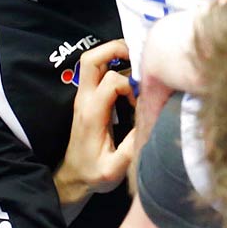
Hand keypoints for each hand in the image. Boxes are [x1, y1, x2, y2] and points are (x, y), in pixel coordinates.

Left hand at [54, 39, 133, 207]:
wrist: (73, 178)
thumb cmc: (93, 174)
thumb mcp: (114, 169)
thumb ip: (131, 149)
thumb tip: (152, 123)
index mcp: (92, 113)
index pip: (110, 80)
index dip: (130, 85)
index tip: (140, 103)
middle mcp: (85, 99)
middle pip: (91, 58)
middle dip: (116, 49)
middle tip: (140, 57)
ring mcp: (85, 96)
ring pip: (93, 60)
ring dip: (116, 54)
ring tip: (139, 64)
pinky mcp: (89, 98)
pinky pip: (99, 70)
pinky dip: (116, 64)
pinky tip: (133, 76)